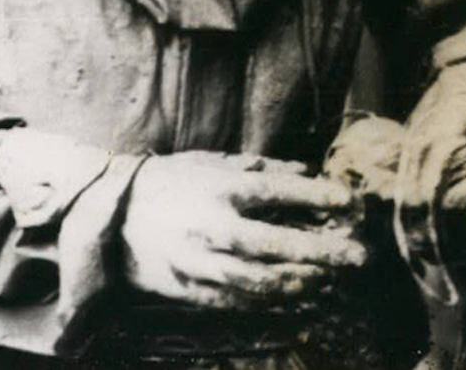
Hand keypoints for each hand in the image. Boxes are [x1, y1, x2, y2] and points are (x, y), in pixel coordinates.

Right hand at [118, 151, 367, 309]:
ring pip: (257, 280)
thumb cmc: (167, 182)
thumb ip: (259, 168)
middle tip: (358, 256)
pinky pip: (233, 300)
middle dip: (322, 251)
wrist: (106, 217)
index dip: (320, 197)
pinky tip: (293, 301)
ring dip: (298, 282)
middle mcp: (210, 225)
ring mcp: (197, 261)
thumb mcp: (211, 162)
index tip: (351, 202)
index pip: (280, 192)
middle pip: (275, 243)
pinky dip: (267, 303)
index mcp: (218, 187)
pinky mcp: (186, 288)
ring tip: (327, 281)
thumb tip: (305, 172)